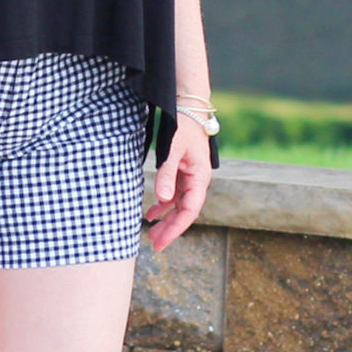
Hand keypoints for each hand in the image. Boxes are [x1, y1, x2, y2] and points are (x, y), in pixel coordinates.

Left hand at [143, 114, 211, 252]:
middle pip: (184, 212)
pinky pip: (174, 194)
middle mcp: (197, 180)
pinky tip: (152, 213)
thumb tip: (162, 199)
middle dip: (170, 229)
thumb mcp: (172, 149)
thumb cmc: (183, 125)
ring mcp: (190, 177)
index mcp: (200, 177)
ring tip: (151, 233)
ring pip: (178, 205)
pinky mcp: (182, 172)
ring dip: (166, 219)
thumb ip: (166, 174)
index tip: (161, 242)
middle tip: (154, 245)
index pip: (189, 211)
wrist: (189, 106)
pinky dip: (163, 204)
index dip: (176, 229)